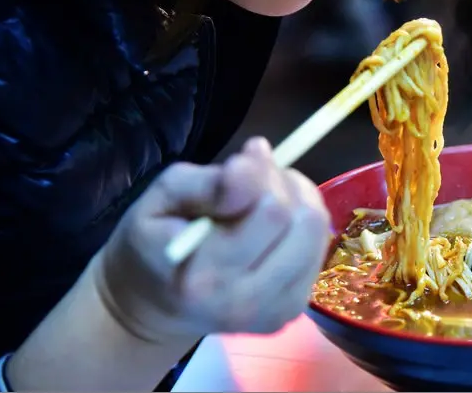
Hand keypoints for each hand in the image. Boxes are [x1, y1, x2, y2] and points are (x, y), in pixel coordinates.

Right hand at [92, 137, 331, 343]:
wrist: (153, 306)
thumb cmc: (154, 242)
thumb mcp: (162, 197)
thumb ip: (209, 182)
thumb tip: (256, 159)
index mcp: (204, 275)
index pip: (271, 211)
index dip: (261, 174)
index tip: (238, 164)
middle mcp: (244, 301)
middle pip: (302, 222)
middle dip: (283, 185)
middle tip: (256, 178)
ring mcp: (272, 312)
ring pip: (316, 234)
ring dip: (299, 202)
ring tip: (267, 197)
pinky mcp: (290, 312)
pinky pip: (318, 251)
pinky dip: (302, 227)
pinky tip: (275, 226)